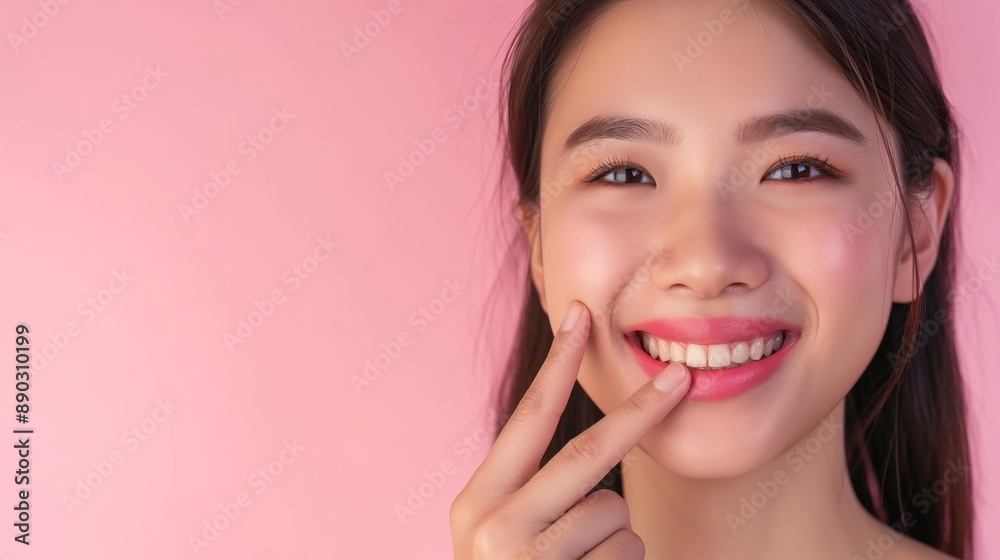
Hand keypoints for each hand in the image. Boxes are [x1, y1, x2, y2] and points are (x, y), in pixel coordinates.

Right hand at [450, 301, 690, 558]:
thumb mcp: (501, 534)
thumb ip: (531, 493)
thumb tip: (599, 462)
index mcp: (477, 501)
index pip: (528, 418)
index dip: (559, 363)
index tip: (581, 314)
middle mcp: (494, 524)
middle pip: (586, 451)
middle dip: (640, 411)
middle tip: (680, 377)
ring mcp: (528, 558)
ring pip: (613, 509)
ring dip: (614, 535)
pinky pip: (627, 549)